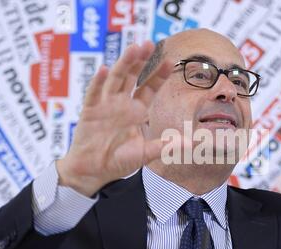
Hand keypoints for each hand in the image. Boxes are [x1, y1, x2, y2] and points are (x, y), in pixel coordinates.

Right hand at [57, 42, 173, 196]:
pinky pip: (94, 94)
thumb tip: (191, 144)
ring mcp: (105, 105)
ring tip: (133, 49)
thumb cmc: (119, 161)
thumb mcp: (145, 154)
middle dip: (140, 61)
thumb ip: (165, 146)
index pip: (150, 88)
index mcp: (136, 111)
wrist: (94, 172)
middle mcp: (122, 104)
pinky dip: (98, 82)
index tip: (170, 61)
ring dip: (124, 64)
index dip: (158, 75)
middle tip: (149, 44)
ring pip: (115, 80)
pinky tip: (105, 70)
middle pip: (132, 77)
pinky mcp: (89, 112)